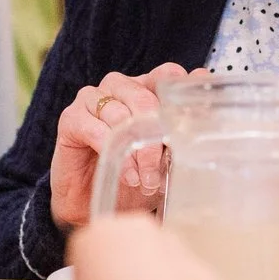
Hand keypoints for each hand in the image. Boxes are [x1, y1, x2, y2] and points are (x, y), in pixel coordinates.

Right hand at [48, 65, 190, 229]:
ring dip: (136, 151)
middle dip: (158, 136)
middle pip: (145, 97)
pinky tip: (125, 175)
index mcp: (145, 89)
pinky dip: (113, 152)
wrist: (92, 204)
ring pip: (121, 114)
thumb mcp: (164, 161)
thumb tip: (207, 121)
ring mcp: (92, 99)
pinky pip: (95, 128)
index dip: (181, 96)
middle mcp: (119, 87)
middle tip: (164, 168)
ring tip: (144, 179)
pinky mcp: (71, 118)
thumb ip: (181, 139)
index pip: (167, 75)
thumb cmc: (131, 179)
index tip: (193, 123)